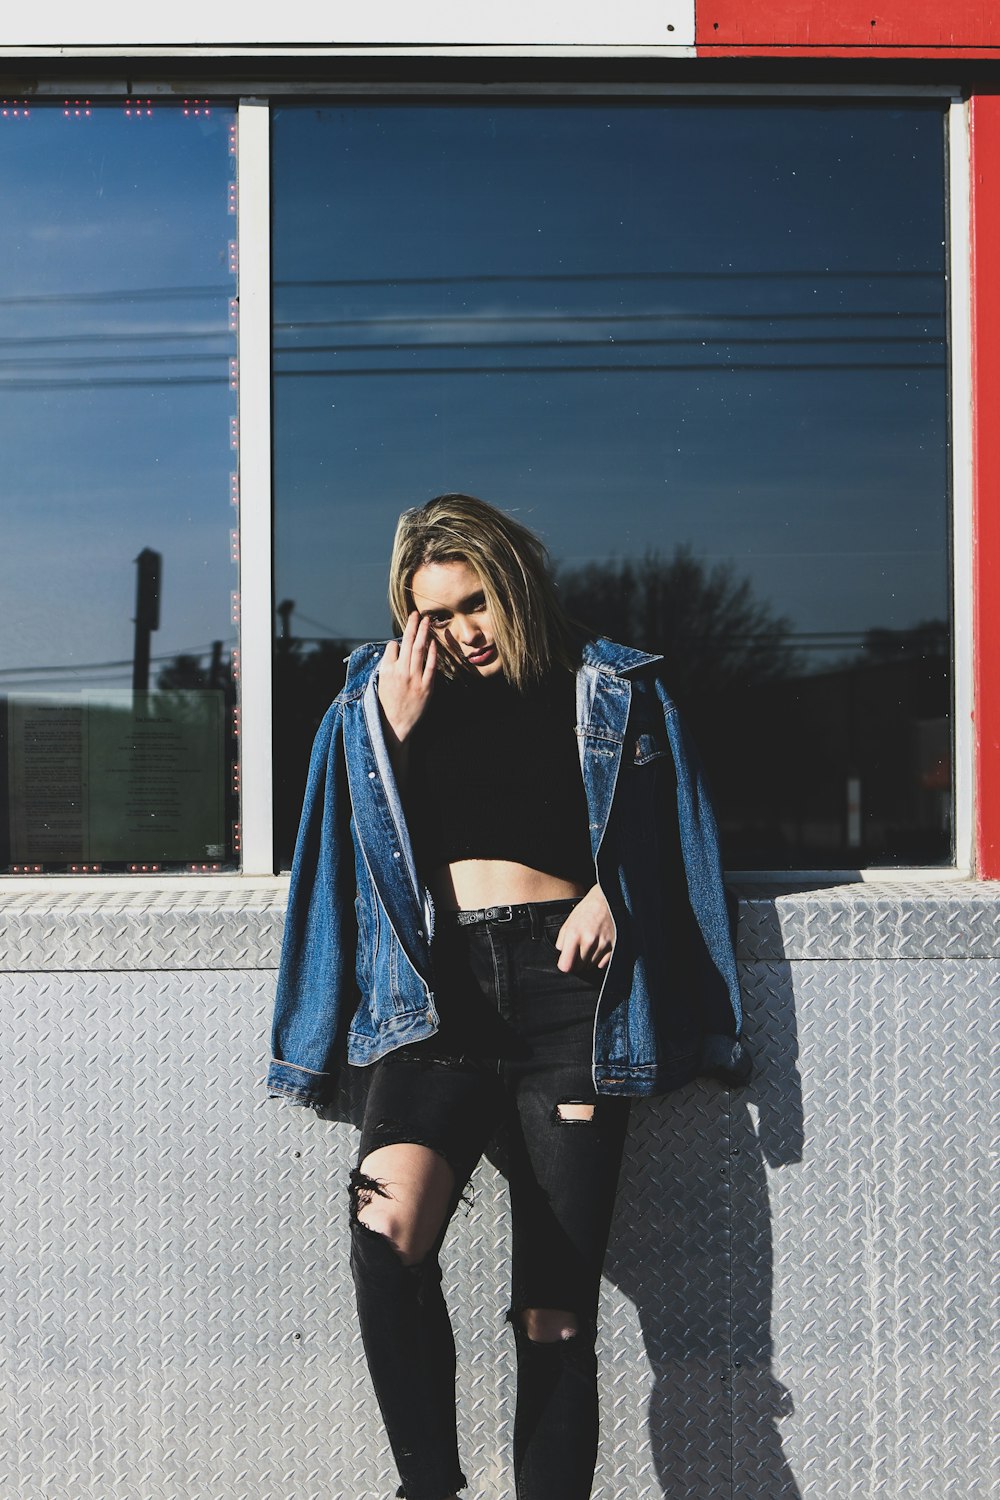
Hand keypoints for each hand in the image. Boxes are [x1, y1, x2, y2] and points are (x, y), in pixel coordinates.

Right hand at [377, 610, 436, 743]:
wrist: (395, 724)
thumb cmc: (387, 703)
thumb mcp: (380, 682)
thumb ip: (387, 664)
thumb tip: (394, 646)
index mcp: (387, 670)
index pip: (392, 648)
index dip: (397, 643)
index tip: (401, 641)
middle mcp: (400, 672)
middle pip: (407, 643)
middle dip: (412, 626)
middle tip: (416, 613)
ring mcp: (414, 679)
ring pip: (419, 650)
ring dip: (423, 633)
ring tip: (426, 621)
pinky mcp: (426, 687)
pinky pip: (431, 666)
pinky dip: (432, 653)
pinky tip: (434, 642)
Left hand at [552, 885, 614, 975]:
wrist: (608, 900)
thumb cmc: (586, 911)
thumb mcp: (569, 922)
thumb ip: (562, 941)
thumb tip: (563, 956)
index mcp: (574, 934)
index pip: (566, 965)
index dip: (564, 965)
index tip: (566, 962)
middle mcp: (589, 941)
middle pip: (579, 968)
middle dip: (576, 963)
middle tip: (577, 953)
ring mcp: (603, 944)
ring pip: (590, 966)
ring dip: (587, 961)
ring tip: (589, 947)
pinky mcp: (614, 946)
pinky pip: (602, 964)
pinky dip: (598, 960)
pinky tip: (598, 948)